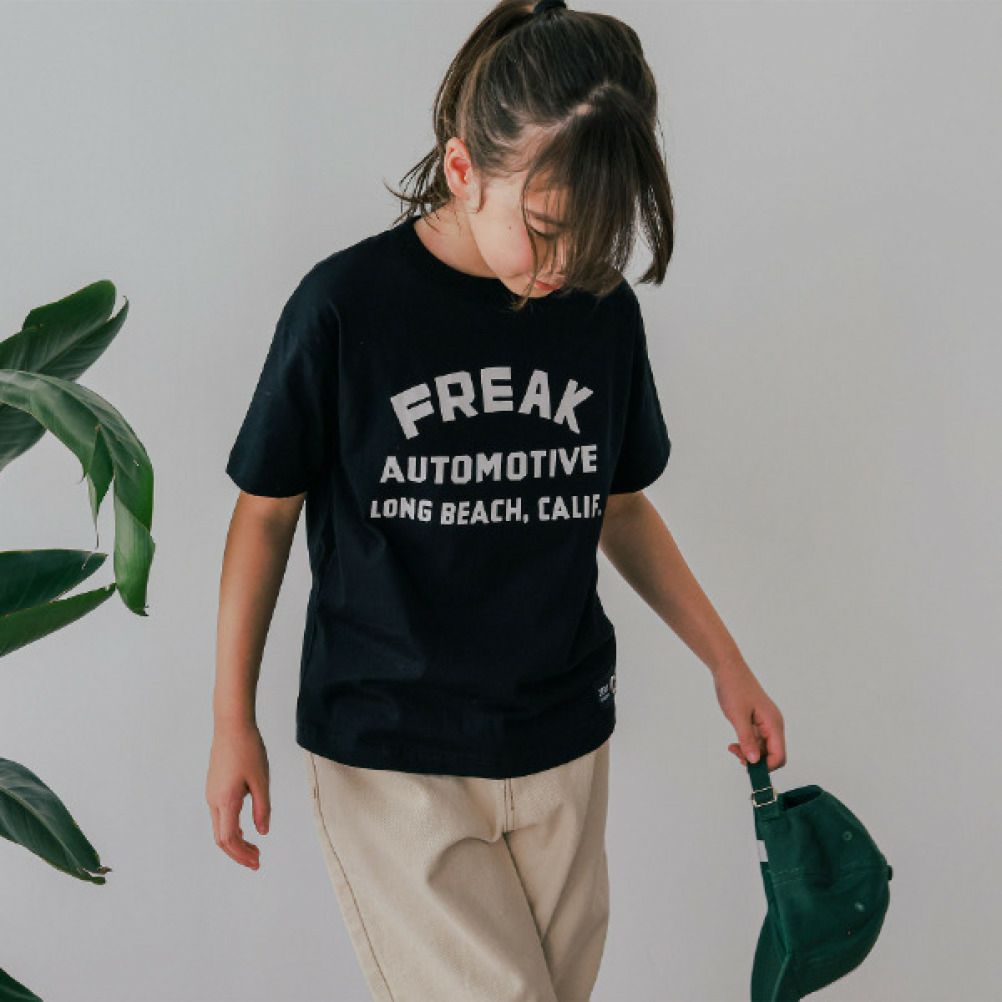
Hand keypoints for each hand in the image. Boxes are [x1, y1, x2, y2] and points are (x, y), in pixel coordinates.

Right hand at [206, 720, 270, 869]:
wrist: (231, 725)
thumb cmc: (248, 749)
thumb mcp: (261, 780)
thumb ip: (262, 807)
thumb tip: (263, 831)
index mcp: (226, 800)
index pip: (229, 838)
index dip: (242, 854)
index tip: (257, 861)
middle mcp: (214, 800)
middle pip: (221, 838)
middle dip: (238, 853)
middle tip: (257, 860)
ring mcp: (211, 793)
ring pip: (219, 827)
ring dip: (235, 841)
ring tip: (254, 847)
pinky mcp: (214, 786)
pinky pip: (219, 815)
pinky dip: (231, 828)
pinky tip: (245, 828)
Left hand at [712, 663, 786, 770]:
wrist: (728, 669)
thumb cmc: (734, 688)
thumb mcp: (738, 716)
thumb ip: (747, 739)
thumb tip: (754, 761)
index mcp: (774, 724)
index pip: (779, 756)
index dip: (765, 766)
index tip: (747, 766)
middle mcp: (774, 725)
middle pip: (772, 754)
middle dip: (756, 760)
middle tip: (737, 755)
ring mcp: (766, 723)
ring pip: (764, 748)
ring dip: (750, 753)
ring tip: (733, 748)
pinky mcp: (758, 721)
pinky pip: (757, 740)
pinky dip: (747, 744)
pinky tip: (735, 743)